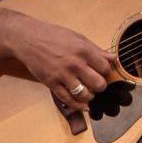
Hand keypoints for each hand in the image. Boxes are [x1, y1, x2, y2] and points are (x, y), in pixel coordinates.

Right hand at [0, 9, 116, 111]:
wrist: (28, 39)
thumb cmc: (53, 36)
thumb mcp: (77, 38)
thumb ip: (96, 50)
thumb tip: (114, 59)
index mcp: (83, 50)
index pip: (105, 68)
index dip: (107, 72)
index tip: (103, 72)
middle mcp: (74, 63)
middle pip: (98, 83)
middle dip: (100, 86)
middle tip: (97, 84)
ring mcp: (62, 74)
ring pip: (84, 94)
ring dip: (90, 96)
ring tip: (89, 93)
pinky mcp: (51, 83)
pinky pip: (68, 99)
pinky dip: (78, 106)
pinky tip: (84, 106)